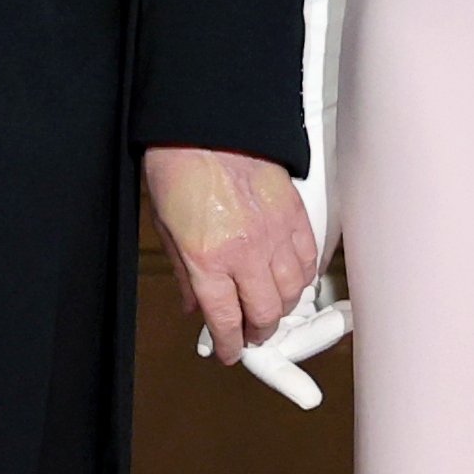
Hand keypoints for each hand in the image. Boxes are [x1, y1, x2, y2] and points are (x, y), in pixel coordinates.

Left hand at [143, 145, 315, 366]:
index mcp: (207, 258)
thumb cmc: (178, 166)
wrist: (206, 122)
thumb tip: (194, 304)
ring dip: (282, 307)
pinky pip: (308, 259)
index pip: (225, 320)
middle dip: (258, 332)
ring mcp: (275, 233)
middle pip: (265, 313)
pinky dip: (302, 276)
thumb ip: (184, 274)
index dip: (228, 345)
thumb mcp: (165, 228)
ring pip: (293, 291)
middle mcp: (245, 251)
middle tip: (250, 333)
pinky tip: (290, 278)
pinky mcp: (294, 214)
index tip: (228, 352)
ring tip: (269, 308)